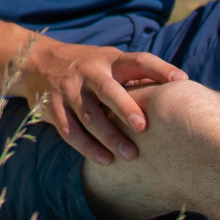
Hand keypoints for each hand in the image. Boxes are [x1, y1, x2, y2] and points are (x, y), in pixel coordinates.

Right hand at [18, 37, 186, 165]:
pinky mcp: (53, 107)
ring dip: (109, 136)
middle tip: (143, 127)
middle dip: (125, 108)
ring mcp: (69, 90)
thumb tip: (178, 93)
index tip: (182, 81)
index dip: (161, 69)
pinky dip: (88, 147)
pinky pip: (71, 131)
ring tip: (130, 155)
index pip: (139, 60)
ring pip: (89, 116)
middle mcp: (89, 73)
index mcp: (109, 60)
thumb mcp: (109, 61)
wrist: (37, 62)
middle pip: (108, 90)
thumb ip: (136, 76)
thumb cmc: (89, 66)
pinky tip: (105, 160)